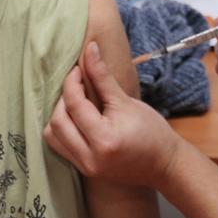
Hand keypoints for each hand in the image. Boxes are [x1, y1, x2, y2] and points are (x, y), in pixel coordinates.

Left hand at [44, 42, 181, 188]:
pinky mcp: (84, 169)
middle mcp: (90, 158)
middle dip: (63, 99)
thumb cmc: (151, 131)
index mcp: (104, 139)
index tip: (77, 69)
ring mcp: (85, 167)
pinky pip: (60, 147)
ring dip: (59, 115)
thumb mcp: (126, 101)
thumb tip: (89, 48)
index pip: (74, 105)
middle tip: (77, 85)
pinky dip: (62, 129)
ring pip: (52, 137)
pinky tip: (76, 118)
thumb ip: (103, 76)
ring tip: (75, 102)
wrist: (164, 164)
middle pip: (57, 122)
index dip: (72, 82)